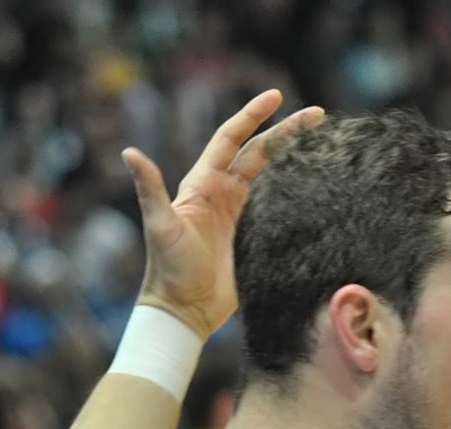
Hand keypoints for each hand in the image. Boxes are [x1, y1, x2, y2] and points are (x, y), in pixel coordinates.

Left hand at [123, 89, 323, 337]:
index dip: (253, 116)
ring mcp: (237, 214)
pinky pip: (275, 204)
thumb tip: (129, 152)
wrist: (183, 310)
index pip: (232, 139)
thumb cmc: (167, 269)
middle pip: (259, 152)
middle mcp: (221, 193)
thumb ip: (149, 188)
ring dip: (293, 154)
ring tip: (321, 139)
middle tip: (318, 115)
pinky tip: (312, 181)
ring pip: (271, 174)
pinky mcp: (251, 236)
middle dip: (286, 131)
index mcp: (203, 184)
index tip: (276, 96)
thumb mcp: (159, 226)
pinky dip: (293, 189)